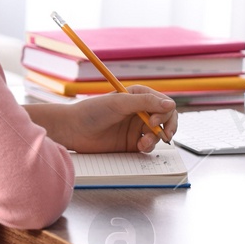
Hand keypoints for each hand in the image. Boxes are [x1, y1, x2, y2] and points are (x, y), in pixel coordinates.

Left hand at [62, 85, 177, 153]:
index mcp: (139, 96)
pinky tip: (139, 146)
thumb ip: (146, 103)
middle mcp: (141, 111)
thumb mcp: (120, 103)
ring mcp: (137, 128)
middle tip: (165, 135)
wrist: (73, 130)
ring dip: (156, 139)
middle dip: (168, 127)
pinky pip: (149, 145)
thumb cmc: (93, 111)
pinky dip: (148, 147)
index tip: (153, 121)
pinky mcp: (132, 143)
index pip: (164, 103)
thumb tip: (171, 105)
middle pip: (166, 119)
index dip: (164, 113)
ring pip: (159, 133)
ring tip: (143, 143)